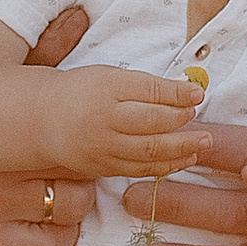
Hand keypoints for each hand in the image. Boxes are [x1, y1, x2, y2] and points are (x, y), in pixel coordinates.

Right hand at [0, 6, 111, 245]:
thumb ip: (42, 50)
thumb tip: (79, 14)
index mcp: (3, 122)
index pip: (76, 127)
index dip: (94, 130)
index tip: (93, 131)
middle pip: (82, 167)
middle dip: (89, 164)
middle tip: (78, 161)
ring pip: (74, 206)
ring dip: (78, 199)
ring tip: (62, 187)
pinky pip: (52, 245)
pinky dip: (60, 234)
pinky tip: (49, 217)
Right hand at [45, 66, 207, 181]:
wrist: (43, 119)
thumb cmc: (81, 92)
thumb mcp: (110, 77)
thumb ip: (145, 85)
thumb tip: (186, 90)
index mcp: (106, 88)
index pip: (148, 90)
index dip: (177, 93)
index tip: (198, 93)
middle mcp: (104, 119)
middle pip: (151, 123)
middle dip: (182, 121)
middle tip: (201, 119)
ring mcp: (103, 147)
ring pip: (149, 151)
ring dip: (181, 147)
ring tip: (203, 142)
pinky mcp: (103, 167)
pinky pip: (139, 169)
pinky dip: (165, 166)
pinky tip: (183, 159)